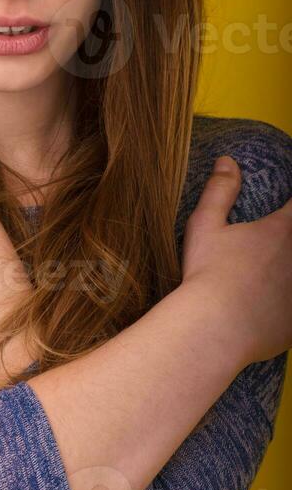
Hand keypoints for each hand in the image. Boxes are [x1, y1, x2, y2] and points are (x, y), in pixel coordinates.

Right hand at [181, 156, 291, 367]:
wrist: (214, 328)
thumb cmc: (208, 274)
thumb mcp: (205, 224)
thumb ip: (220, 190)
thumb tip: (227, 161)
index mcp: (280, 231)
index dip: (291, 204)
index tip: (285, 208)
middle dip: (289, 237)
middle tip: (277, 244)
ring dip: (288, 271)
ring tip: (277, 272)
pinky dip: (287, 304)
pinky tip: (277, 304)